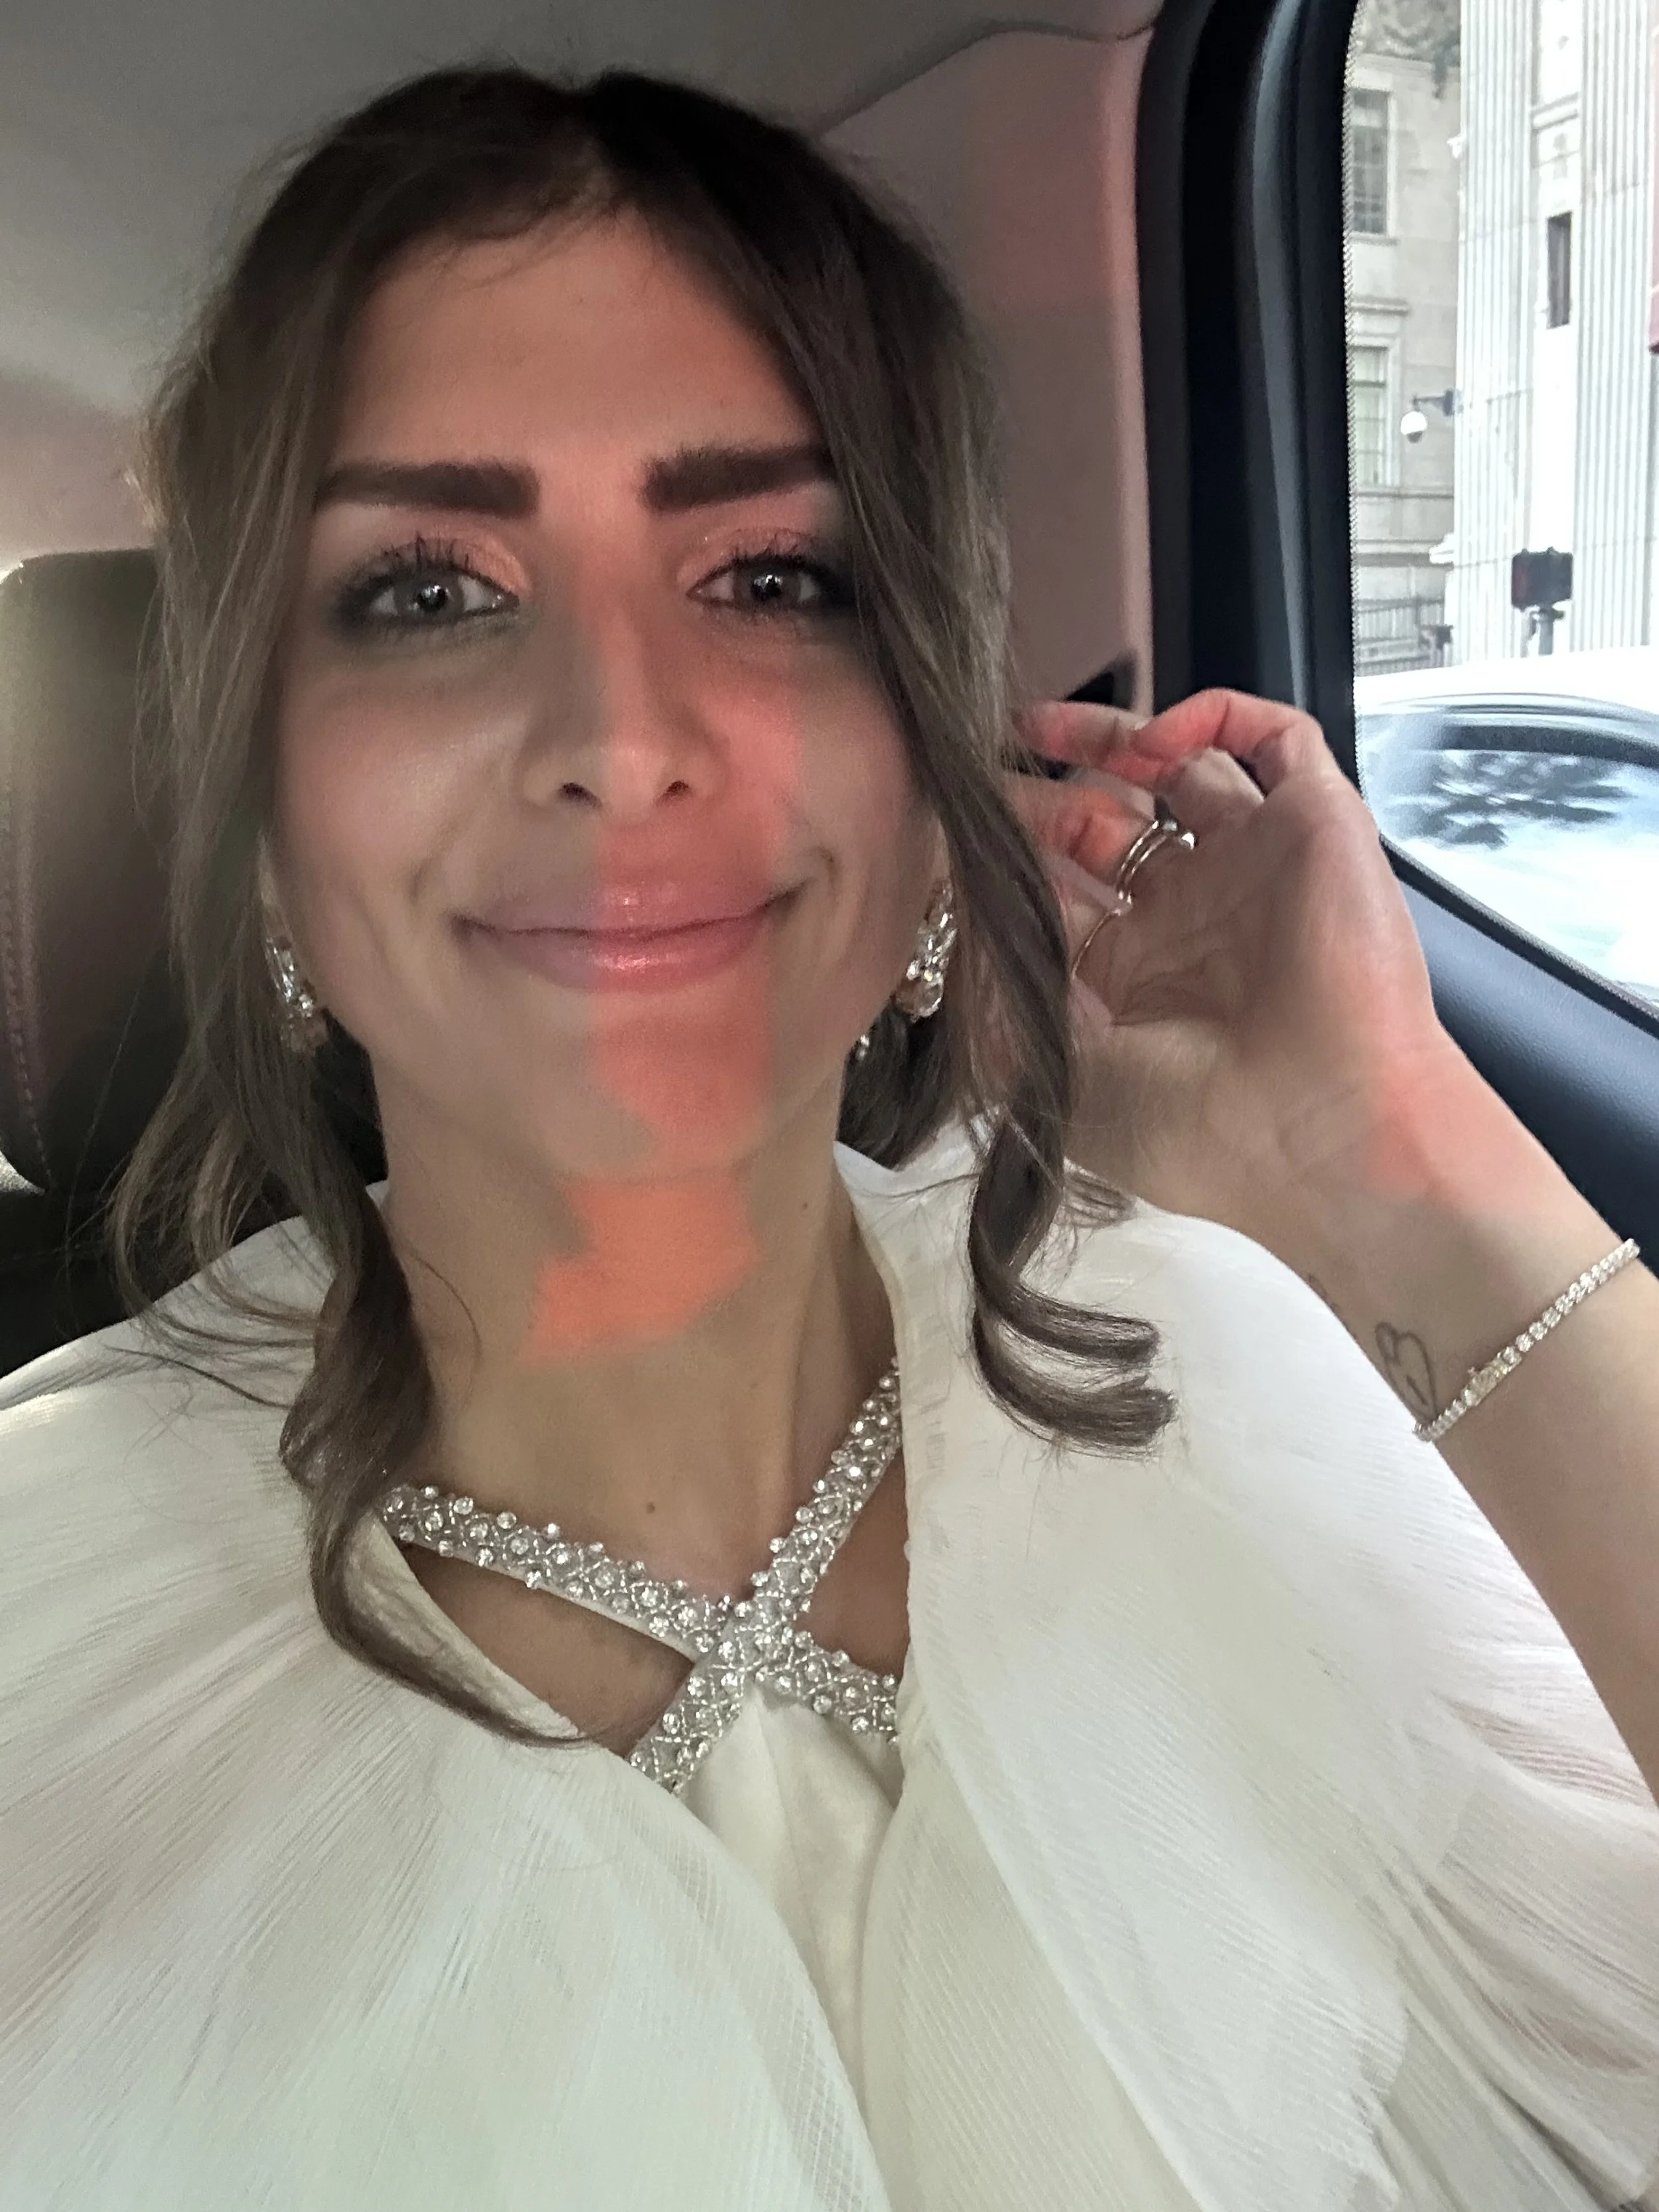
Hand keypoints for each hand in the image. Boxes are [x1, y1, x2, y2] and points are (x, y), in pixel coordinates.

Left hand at [1005, 689, 1477, 1254]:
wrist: (1319, 1131)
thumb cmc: (1195, 1129)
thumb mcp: (1052, 1074)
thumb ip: (995, 996)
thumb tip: (956, 927)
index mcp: (1134, 980)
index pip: (1059, 891)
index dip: (1004, 857)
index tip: (945, 831)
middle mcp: (1193, 918)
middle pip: (1106, 823)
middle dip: (1041, 797)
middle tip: (979, 775)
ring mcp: (1253, 869)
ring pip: (1182, 768)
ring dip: (1111, 738)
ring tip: (1038, 730)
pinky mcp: (1315, 826)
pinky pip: (1277, 738)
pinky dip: (1214, 716)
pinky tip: (1152, 743)